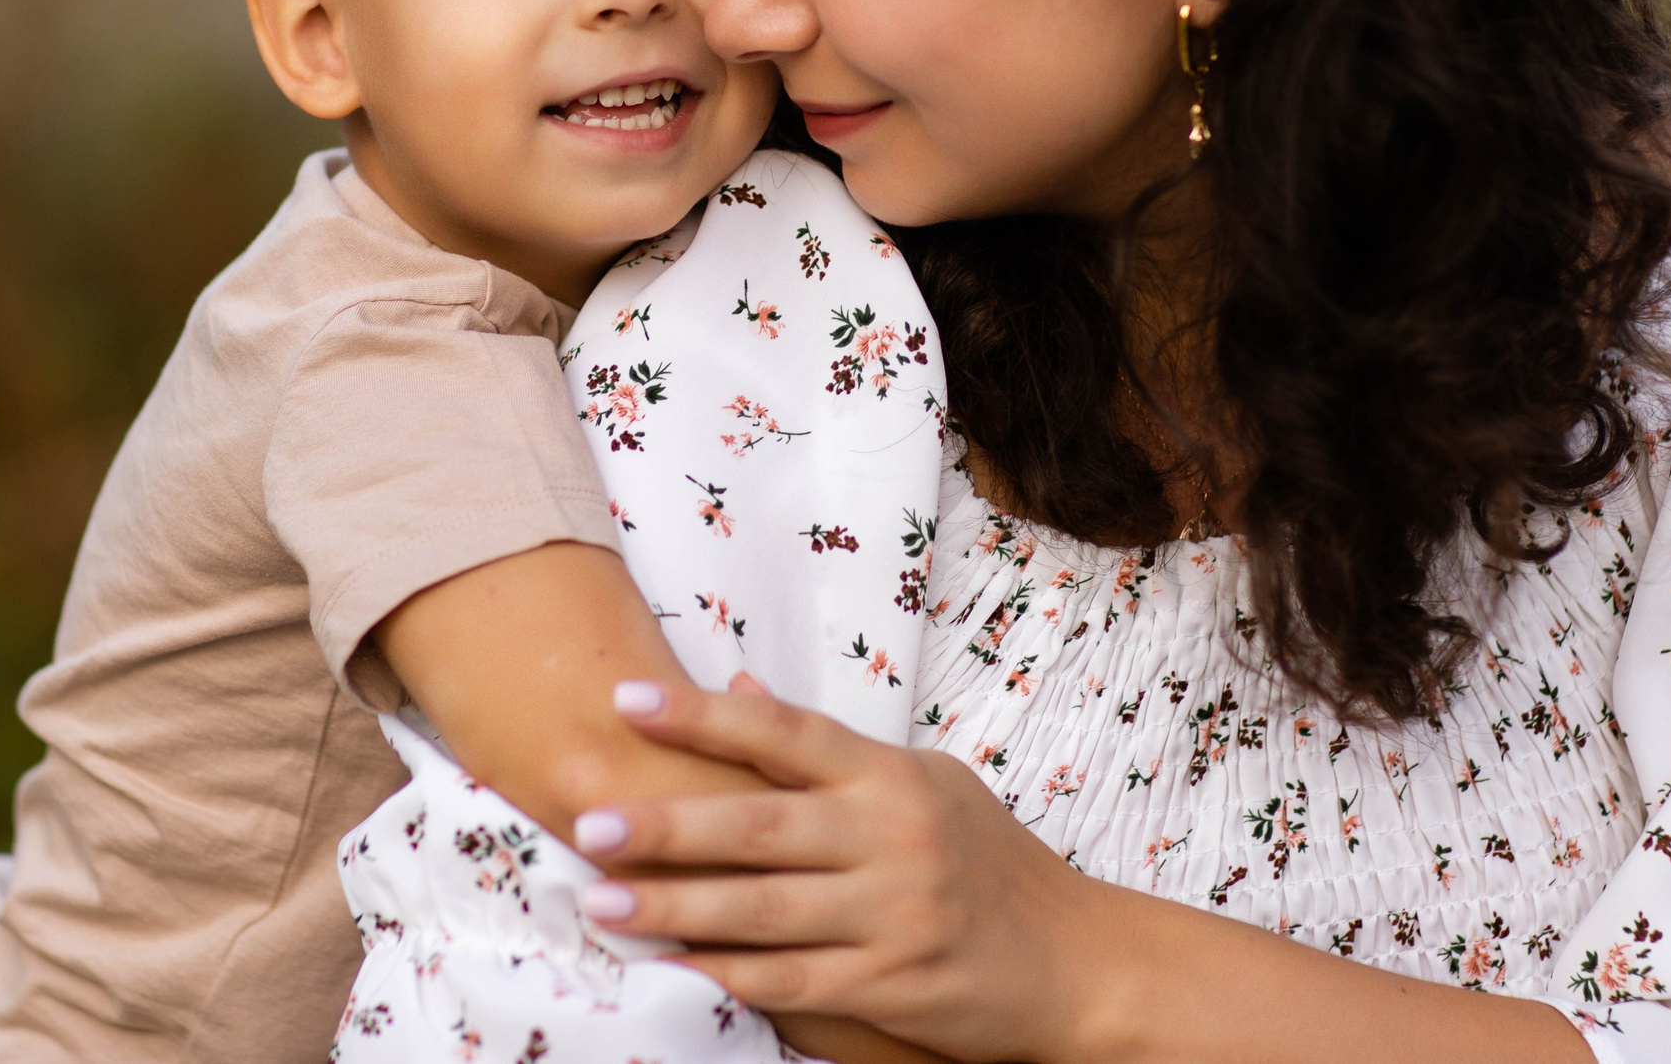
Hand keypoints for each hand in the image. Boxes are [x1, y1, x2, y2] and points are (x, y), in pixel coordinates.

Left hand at [575, 682, 1599, 1063]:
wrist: (1079, 963)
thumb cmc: (989, 863)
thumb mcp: (926, 783)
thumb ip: (828, 748)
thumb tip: (740, 685)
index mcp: (891, 775)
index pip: (785, 734)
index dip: (703, 715)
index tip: (626, 701)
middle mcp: (891, 837)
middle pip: (760, 825)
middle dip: (668, 825)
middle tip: (591, 822)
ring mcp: (892, 915)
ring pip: (763, 909)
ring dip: (677, 909)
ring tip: (605, 904)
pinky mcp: (891, 985)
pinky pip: (794, 979)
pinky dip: (732, 973)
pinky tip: (677, 966)